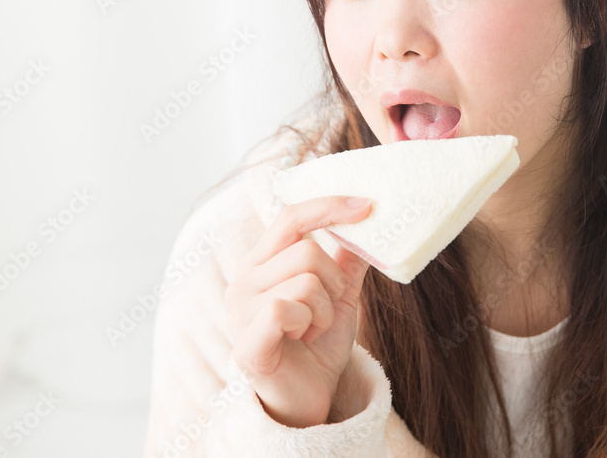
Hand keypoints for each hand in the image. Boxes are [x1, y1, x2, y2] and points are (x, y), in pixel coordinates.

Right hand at [224, 195, 371, 427]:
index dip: (328, 207)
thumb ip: (347, 259)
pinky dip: (309, 325)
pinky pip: (287, 310)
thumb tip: (368, 221)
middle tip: (328, 309)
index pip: (290, 218)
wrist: (308, 399)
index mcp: (261, 263)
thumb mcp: (340, 295)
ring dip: (325, 310)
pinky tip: (302, 340)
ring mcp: (239, 312)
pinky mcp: (246, 342)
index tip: (366, 206)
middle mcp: (242, 281)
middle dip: (334, 283)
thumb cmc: (318, 346)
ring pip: (305, 282)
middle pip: (307, 252)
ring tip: (314, 329)